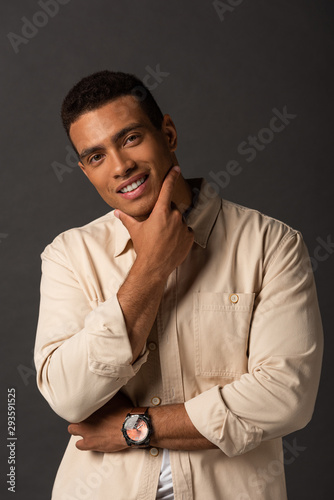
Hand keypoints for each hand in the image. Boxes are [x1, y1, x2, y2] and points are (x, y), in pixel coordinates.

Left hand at [68, 391, 131, 451]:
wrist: (130, 427)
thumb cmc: (126, 413)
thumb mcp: (117, 397)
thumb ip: (108, 394)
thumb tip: (107, 387)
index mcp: (91, 406)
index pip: (78, 404)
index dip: (82, 407)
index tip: (86, 408)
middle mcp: (86, 417)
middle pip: (73, 416)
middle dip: (78, 417)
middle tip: (85, 418)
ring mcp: (87, 431)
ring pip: (72, 429)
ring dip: (78, 429)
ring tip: (84, 429)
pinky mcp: (90, 443)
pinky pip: (79, 445)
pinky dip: (82, 444)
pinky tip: (87, 442)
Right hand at [115, 166, 193, 280]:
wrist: (154, 267)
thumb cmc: (144, 248)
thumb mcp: (135, 231)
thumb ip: (127, 218)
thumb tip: (117, 212)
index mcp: (161, 212)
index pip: (167, 189)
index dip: (171, 177)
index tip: (176, 169)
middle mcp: (175, 217)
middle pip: (173, 208)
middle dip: (167, 214)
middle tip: (158, 227)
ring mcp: (184, 227)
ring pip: (180, 220)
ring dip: (174, 225)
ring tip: (164, 237)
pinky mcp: (190, 237)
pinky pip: (186, 231)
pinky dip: (181, 234)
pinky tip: (172, 242)